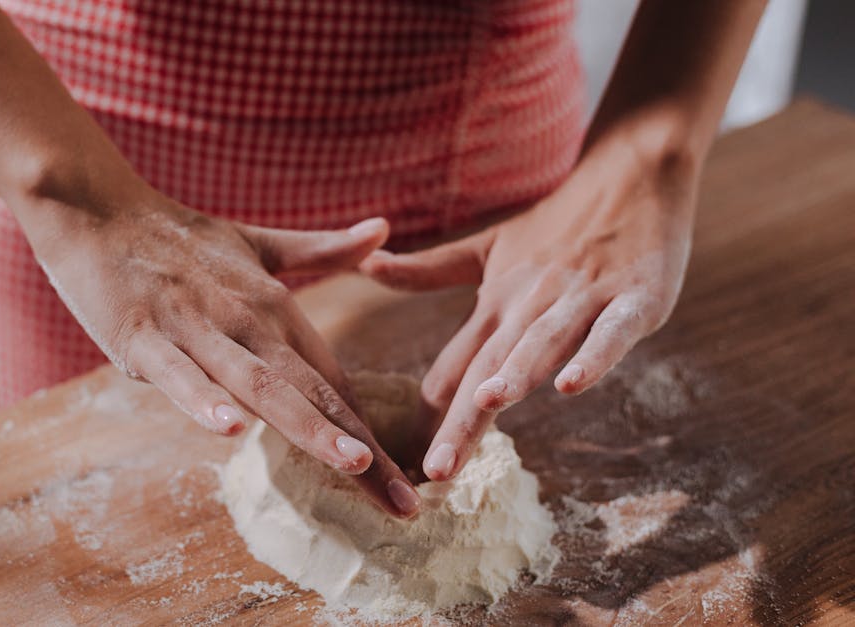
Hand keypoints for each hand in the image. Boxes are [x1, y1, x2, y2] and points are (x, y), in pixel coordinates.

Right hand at [32, 192, 422, 517]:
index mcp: (275, 306)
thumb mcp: (256, 243)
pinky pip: (177, 374)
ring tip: (352, 463)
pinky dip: (204, 400)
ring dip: (308, 425)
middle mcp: (247, 319)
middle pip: (313, 392)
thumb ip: (321, 249)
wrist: (95, 207)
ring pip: (259, 383)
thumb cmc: (175, 236)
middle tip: (403, 502)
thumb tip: (383, 229)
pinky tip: (231, 429)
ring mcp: (195, 328)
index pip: (333, 382)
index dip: (371, 434)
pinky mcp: (141, 335)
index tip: (403, 484)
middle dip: (361, 449)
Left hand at [360, 135, 697, 480]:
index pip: (453, 367)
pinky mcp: (635, 297)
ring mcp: (581, 299)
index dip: (429, 416)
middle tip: (436, 470)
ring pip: (541, 343)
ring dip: (515, 375)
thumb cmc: (559, 221)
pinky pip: (610, 332)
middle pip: (489, 368)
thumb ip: (429, 269)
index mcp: (495, 302)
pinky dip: (593, 357)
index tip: (402, 463)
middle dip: (462, 421)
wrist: (631, 170)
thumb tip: (366, 265)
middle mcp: (530, 304)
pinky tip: (571, 385)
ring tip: (486, 407)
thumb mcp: (487, 248)